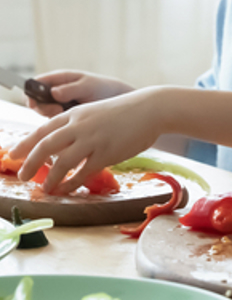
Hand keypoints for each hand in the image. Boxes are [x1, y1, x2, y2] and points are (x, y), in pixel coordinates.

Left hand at [9, 87, 163, 193]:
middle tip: (22, 175)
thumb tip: (64, 145)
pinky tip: (66, 190)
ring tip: (44, 188)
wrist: (151, 109)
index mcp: (75, 113)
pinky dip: (71, 184)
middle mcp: (80, 125)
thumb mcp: (96, 112)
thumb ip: (79, 126)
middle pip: (45, 146)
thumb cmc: (126, 111)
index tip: (13, 154)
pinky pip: (83, 173)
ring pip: (61, 162)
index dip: (25, 143)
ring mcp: (93, 139)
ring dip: (50, 178)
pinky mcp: (106, 153)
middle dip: (30, 163)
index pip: (43, 129)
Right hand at [25, 70, 133, 116]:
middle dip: (43, 108)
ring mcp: (58, 104)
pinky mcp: (63, 116)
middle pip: (35, 101)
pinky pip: (53, 122)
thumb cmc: (102, 88)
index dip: (30, 93)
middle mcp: (55, 91)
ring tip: (66, 114)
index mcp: (59, 79)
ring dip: (51, 116)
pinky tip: (71, 120)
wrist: (116, 101)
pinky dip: (59, 122)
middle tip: (57, 111)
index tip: (35, 104)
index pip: (35, 84)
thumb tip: (53, 92)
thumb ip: (71, 89)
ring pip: (43, 113)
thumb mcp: (88, 86)